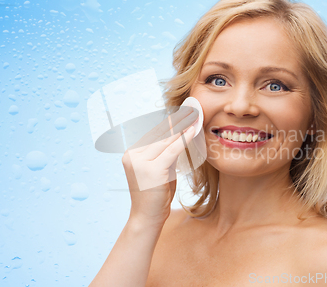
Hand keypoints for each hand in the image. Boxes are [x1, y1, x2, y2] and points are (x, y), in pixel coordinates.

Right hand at [121, 106, 198, 226]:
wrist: (147, 219)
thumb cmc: (155, 197)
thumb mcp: (160, 171)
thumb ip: (166, 155)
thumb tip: (179, 136)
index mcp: (132, 154)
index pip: (154, 134)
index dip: (170, 122)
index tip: (184, 110)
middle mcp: (132, 155)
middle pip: (160, 135)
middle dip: (178, 121)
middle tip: (192, 107)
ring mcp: (140, 161)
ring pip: (167, 141)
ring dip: (183, 127)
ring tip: (195, 115)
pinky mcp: (152, 168)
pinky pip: (172, 150)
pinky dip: (184, 139)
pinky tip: (193, 130)